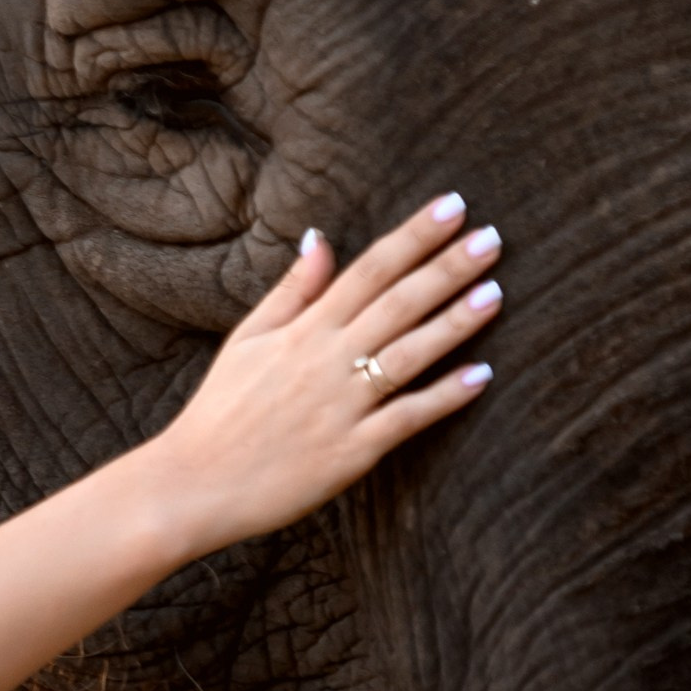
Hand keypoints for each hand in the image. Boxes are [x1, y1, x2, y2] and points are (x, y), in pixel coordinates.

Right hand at [150, 193, 500, 558]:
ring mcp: (341, 405)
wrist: (194, 483)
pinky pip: (407, 418)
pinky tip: (482, 375)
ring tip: (496, 292)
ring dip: (455, 322)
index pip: (368, 270)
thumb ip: (291, 291)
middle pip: (397, 303)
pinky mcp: (351, 450)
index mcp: (302, 329)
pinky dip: (444, 397)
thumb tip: (320, 238)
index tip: (452, 207)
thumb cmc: (219, 411)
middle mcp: (325, 360)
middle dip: (447, 268)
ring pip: (408, 354)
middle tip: (493, 237)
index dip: (413, 236)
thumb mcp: (246, 338)